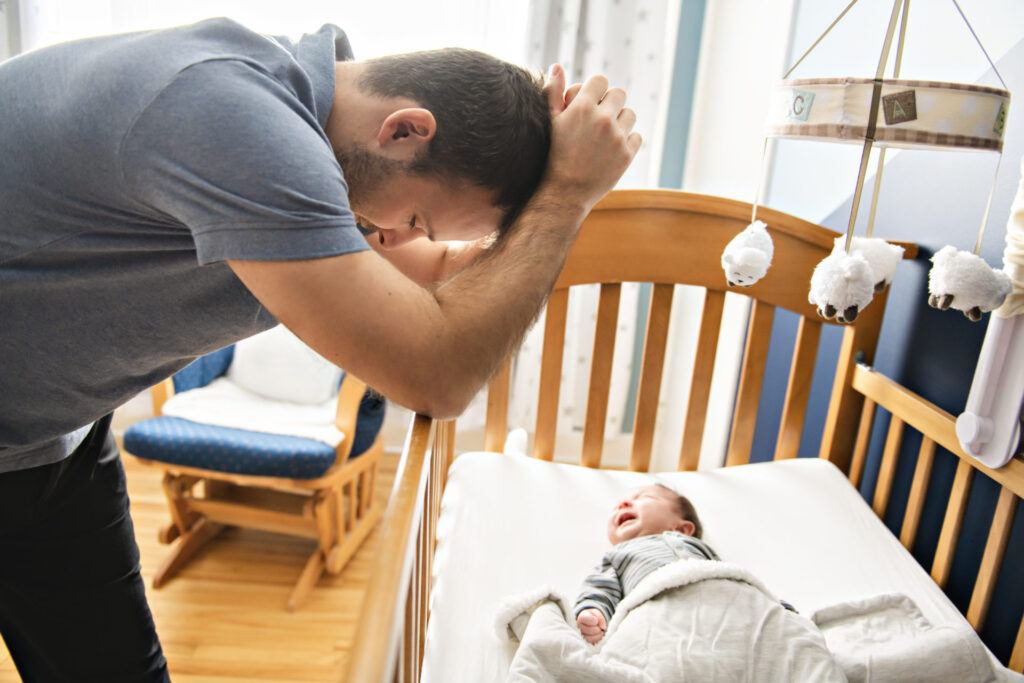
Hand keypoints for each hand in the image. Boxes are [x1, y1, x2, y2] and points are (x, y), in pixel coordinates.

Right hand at [539, 64, 641, 213]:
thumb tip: (557, 66)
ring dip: (620, 121)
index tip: (591, 102)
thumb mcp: (550, 122)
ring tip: (606, 135)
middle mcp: (602, 119)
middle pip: (619, 94)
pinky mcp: (627, 155)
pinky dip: (627, 141)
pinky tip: (611, 150)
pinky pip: (636, 136)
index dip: (596, 90)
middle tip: (600, 117)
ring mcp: (617, 137)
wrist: (564, 193)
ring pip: (630, 114)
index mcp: (582, 107)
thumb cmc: (554, 156)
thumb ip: (554, 92)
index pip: (601, 80)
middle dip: (610, 103)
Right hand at [576, 608, 606, 644]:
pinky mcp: (584, 641)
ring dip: (597, 636)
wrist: (589, 621)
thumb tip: (603, 628)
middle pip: (588, 629)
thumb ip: (600, 618)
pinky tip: (598, 636)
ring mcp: (581, 635)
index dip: (592, 620)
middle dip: (597, 629)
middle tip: (600, 628)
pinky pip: (590, 643)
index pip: (584, 619)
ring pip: (589, 638)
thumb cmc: (592, 617)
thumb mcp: (596, 613)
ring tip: (601, 632)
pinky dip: (596, 640)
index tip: (596, 620)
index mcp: (581, 618)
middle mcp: (579, 627)